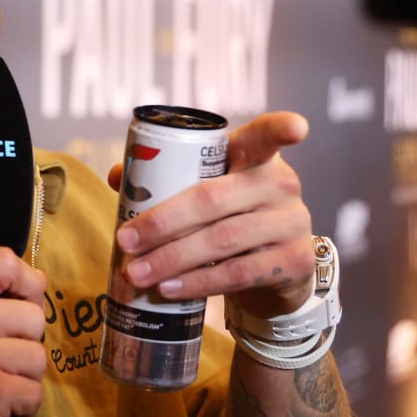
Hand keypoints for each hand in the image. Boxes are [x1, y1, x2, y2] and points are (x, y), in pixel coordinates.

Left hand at [107, 111, 315, 317]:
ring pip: (223, 240)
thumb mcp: (209, 193)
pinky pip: (238, 274)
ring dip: (172, 259)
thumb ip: (169, 178)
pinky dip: (198, 283)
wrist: (274, 272)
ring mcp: (293, 224)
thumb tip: (121, 175)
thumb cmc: (232, 220)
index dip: (280, 129)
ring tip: (137, 273)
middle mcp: (282, 185)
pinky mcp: (294, 263)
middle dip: (163, 222)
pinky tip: (170, 288)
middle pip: (214, 199)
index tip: (296, 128)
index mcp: (257, 158)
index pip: (266, 136)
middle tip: (126, 241)